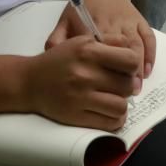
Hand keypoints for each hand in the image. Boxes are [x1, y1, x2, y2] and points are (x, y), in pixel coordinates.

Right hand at [22, 36, 140, 129]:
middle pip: (127, 85)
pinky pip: (110, 123)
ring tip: (114, 100)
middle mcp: (84, 74)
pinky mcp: (76, 116)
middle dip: (127, 86)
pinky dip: (114, 119)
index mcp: (87, 51)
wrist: (30, 82)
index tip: (126, 69)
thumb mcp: (81, 42)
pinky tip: (108, 112)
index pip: (130, 60)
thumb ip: (109, 42)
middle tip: (118, 86)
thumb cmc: (60, 60)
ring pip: (121, 107)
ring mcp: (80, 97)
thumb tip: (135, 56)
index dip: (133, 66)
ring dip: (121, 104)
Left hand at [47, 0, 155, 81]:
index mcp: (90, 27)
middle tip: (125, 93)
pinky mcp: (140, 20)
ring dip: (138, 68)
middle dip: (124, 74)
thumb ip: (55, 41)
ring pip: (137, 46)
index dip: (103, 71)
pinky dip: (151, 55)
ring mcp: (128, 23)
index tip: (103, 89)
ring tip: (136, 86)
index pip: (98, 52)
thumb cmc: (81, 7)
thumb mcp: (63, 22)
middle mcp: (111, 25)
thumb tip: (51, 60)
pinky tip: (148, 71)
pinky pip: (149, 38)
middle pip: (121, 52)